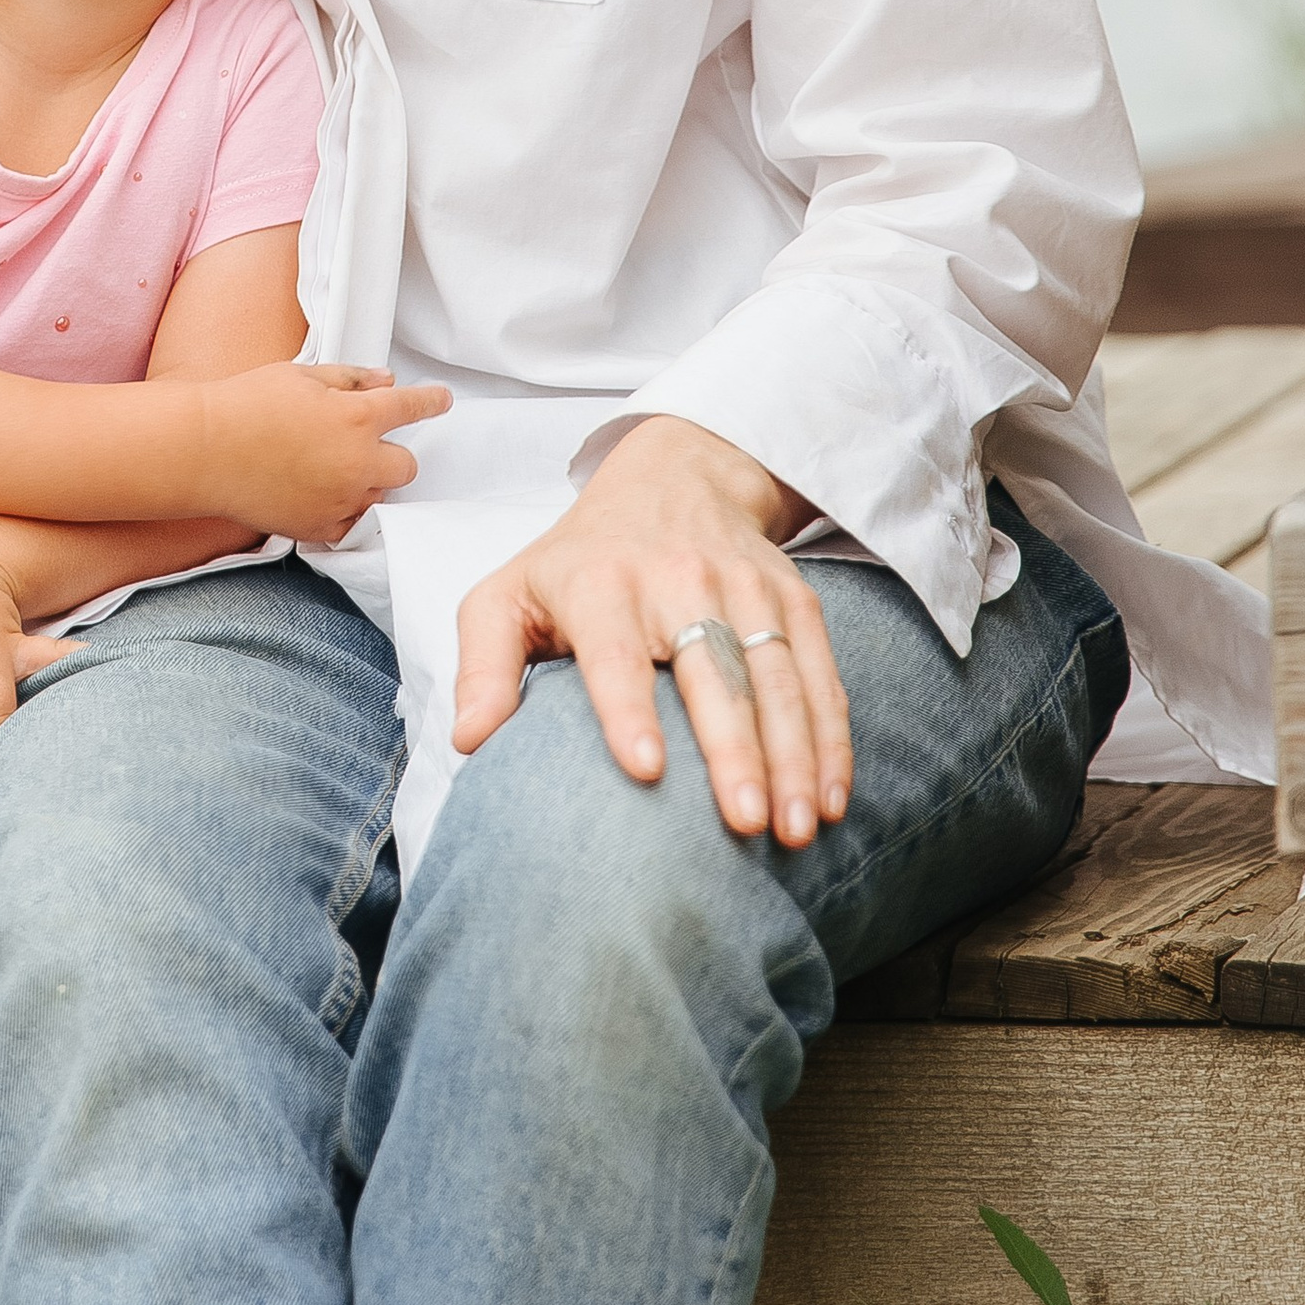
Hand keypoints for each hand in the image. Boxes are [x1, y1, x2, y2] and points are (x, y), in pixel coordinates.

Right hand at [193, 362, 449, 542]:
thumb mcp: (301, 374)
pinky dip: (345, 512)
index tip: (441, 400)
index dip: (430, 401)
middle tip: (360, 443)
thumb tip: (385, 380)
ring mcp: (341, 499)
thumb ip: (350, 379)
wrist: (204, 450)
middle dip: (390, 452)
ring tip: (331, 468)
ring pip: (380, 496)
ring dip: (367, 482)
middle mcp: (358, 462)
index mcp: (357, 417)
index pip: (411, 407)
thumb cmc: (247, 403)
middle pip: (406, 465)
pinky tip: (324, 496)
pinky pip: (351, 525)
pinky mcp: (319, 527)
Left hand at [450, 416, 852, 846]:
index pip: (615, 650)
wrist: (675, 474)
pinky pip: (819, 673)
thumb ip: (484, 666)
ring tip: (797, 829)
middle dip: (734, 751)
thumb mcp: (510, 594)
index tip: (643, 769)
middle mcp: (678, 579)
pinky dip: (831, 738)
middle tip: (744, 825)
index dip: (627, 708)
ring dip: (793, 757)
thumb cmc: (578, 561)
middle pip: (712, 670)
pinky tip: (834, 797)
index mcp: (600, 583)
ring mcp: (745, 587)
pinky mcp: (793, 598)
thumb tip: (471, 739)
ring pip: (776, 677)